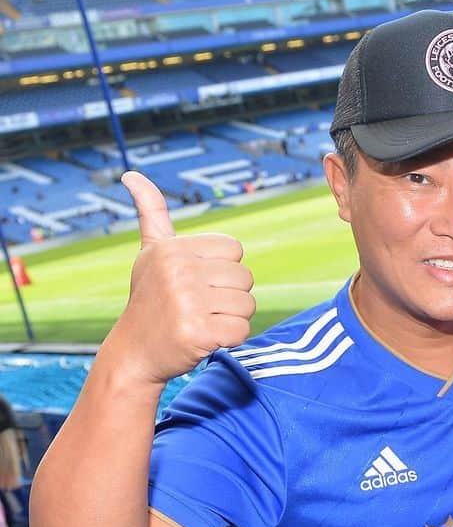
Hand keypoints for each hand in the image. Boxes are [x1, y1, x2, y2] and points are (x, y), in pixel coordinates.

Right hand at [109, 172, 254, 385]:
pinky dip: (231, 339)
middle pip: (245, 278)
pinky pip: (242, 331)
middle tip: (201, 308)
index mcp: (173, 249)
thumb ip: (152, 214)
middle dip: (231, 297)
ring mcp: (187, 302)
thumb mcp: (150, 253)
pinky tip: (206, 338)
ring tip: (203, 321)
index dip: (224, 270)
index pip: (235, 250)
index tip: (199, 283)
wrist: (135, 353)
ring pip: (248, 305)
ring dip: (232, 318)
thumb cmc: (150, 300)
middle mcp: (178, 271)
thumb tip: (131, 174)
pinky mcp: (197, 332)